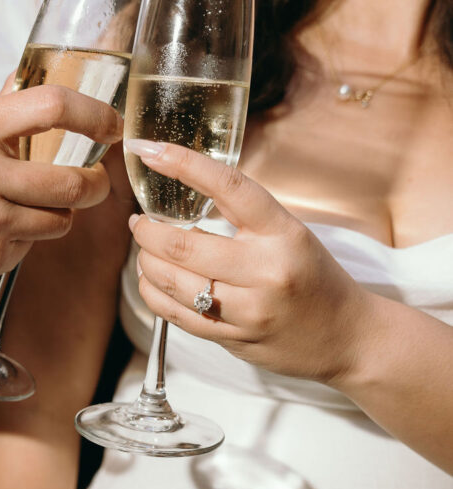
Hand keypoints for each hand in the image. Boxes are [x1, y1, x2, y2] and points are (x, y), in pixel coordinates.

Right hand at [0, 84, 122, 292]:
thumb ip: (8, 106)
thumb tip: (51, 66)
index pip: (52, 106)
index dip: (94, 115)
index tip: (111, 125)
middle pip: (72, 180)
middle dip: (96, 183)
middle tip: (95, 181)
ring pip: (62, 218)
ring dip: (62, 213)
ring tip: (38, 205)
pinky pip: (36, 245)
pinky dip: (31, 237)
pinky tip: (5, 229)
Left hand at [128, 141, 372, 385]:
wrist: (347, 337)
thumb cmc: (315, 278)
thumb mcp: (292, 234)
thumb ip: (244, 217)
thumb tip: (185, 191)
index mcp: (283, 232)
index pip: (228, 186)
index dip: (183, 164)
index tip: (149, 149)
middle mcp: (266, 270)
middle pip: (182, 245)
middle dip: (147, 230)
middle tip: (140, 221)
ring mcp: (249, 309)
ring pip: (173, 281)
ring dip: (145, 261)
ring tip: (145, 250)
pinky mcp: (234, 339)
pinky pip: (176, 315)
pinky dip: (153, 293)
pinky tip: (151, 280)